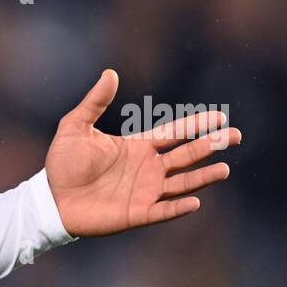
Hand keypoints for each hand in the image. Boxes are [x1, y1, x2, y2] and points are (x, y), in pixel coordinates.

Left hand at [45, 69, 240, 236]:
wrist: (51, 199)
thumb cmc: (63, 164)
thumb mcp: (75, 127)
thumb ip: (94, 103)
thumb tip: (110, 73)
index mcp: (137, 147)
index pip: (174, 133)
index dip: (196, 125)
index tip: (220, 116)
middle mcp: (147, 169)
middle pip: (186, 155)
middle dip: (210, 146)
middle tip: (236, 136)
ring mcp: (144, 192)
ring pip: (181, 183)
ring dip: (202, 177)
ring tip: (224, 170)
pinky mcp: (136, 214)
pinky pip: (162, 211)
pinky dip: (178, 207)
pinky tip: (195, 201)